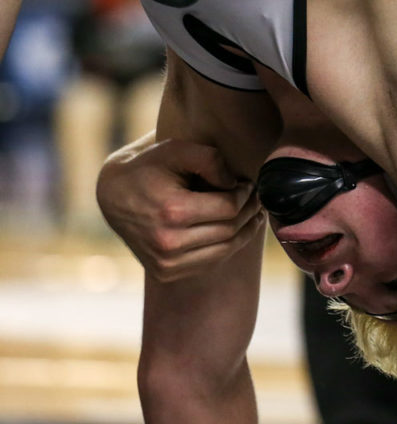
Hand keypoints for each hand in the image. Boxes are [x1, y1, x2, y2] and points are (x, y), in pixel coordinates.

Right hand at [97, 134, 264, 281]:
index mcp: (172, 212)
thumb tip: (236, 184)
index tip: (249, 183)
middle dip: (249, 211)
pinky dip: (227, 246)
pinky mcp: (165, 273)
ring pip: (225, 250)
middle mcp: (167, 243)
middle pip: (230, 230)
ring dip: (244, 231)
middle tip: (256, 197)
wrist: (112, 194)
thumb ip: (210, 159)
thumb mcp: (177, 149)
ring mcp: (165, 263)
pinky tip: (234, 229)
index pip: (229, 208)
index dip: (246, 194)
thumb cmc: (150, 167)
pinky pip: (210, 262)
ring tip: (252, 213)